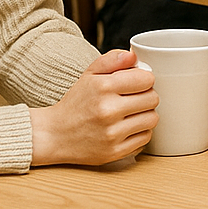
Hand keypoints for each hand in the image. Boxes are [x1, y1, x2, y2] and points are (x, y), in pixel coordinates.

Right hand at [30, 50, 157, 165]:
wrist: (54, 135)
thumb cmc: (76, 103)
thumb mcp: (89, 74)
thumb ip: (112, 60)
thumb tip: (133, 56)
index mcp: (103, 87)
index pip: (147, 79)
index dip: (144, 79)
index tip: (136, 83)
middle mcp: (108, 111)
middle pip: (153, 99)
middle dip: (146, 95)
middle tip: (134, 98)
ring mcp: (111, 134)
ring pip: (152, 119)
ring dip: (145, 114)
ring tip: (132, 113)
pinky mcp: (114, 152)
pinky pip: (145, 138)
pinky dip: (140, 132)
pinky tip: (128, 127)